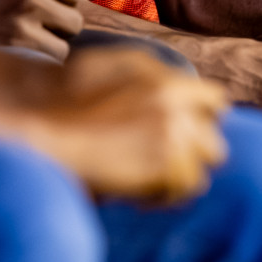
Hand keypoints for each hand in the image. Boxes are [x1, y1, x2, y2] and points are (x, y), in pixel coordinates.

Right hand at [0, 0, 84, 60]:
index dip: (65, 2)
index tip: (52, 9)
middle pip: (75, 16)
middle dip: (63, 25)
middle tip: (45, 29)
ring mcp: (25, 15)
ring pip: (68, 37)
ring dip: (56, 43)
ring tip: (37, 42)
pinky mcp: (17, 39)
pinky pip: (54, 53)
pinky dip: (46, 57)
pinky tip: (30, 54)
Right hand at [28, 47, 228, 201]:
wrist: (46, 128)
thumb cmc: (72, 96)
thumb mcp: (119, 64)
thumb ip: (158, 73)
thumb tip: (183, 86)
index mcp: (168, 81)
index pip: (216, 101)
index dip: (205, 119)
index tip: (192, 133)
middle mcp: (176, 106)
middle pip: (213, 141)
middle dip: (194, 155)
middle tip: (167, 165)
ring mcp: (171, 136)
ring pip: (202, 169)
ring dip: (178, 178)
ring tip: (151, 182)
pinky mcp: (162, 165)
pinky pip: (185, 188)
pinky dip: (165, 196)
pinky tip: (142, 196)